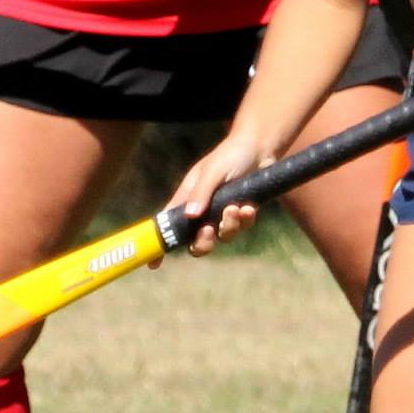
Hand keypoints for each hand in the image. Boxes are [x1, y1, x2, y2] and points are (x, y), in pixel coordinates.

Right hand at [165, 130, 275, 255]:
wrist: (260, 148)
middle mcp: (203, 210)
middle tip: (210, 230)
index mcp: (187, 199)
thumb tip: (190, 216)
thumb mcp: (212, 171)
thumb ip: (201, 193)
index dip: (161, 245)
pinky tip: (248, 207)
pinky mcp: (243, 214)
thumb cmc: (230, 155)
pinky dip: (245, 220)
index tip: (153, 264)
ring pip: (223, 237)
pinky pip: (242, 227)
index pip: (168, 225)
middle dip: (203, 243)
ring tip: (235, 207)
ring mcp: (223, 213)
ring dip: (228, 226)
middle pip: (196, 242)